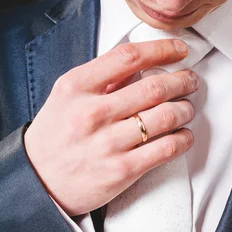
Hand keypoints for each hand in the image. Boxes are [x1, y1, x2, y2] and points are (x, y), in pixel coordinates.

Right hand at [24, 39, 198, 216]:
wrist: (40, 183)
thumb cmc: (56, 138)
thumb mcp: (67, 98)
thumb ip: (101, 80)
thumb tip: (144, 65)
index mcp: (77, 87)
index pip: (129, 56)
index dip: (162, 49)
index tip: (179, 50)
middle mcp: (93, 113)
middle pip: (154, 87)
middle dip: (182, 80)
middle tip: (190, 81)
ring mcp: (109, 144)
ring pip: (166, 117)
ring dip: (185, 110)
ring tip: (186, 109)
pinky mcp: (123, 170)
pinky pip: (166, 149)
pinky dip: (183, 139)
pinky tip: (184, 135)